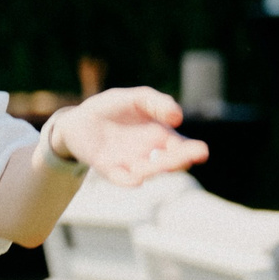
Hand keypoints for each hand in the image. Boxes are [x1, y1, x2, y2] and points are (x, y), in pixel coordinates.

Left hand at [53, 88, 208, 185]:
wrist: (79, 118)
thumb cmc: (113, 107)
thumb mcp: (137, 98)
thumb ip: (157, 103)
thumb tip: (177, 117)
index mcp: (161, 137)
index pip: (182, 148)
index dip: (192, 151)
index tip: (199, 151)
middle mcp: (149, 154)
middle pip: (169, 163)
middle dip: (177, 161)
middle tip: (185, 158)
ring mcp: (130, 163)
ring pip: (147, 172)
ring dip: (154, 169)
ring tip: (160, 164)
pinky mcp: (108, 168)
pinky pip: (121, 179)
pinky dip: (129, 181)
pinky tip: (135, 179)